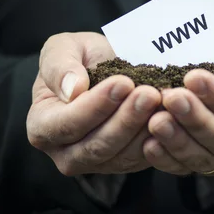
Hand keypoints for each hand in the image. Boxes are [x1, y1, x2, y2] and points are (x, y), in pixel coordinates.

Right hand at [27, 32, 160, 175]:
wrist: (105, 69)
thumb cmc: (78, 59)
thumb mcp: (62, 48)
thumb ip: (59, 65)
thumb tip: (72, 90)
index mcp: (42, 126)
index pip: (67, 124)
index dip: (95, 106)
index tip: (122, 83)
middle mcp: (65, 154)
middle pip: (97, 146)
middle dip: (126, 119)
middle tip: (150, 94)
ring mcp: (96, 164)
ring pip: (123, 155)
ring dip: (145, 129)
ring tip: (164, 100)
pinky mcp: (124, 165)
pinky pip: (142, 159)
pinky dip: (159, 138)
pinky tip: (171, 115)